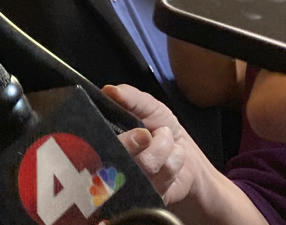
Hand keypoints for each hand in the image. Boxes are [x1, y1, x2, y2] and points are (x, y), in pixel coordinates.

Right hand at [105, 83, 219, 207]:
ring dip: (164, 147)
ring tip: (165, 141)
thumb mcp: (149, 106)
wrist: (186, 155)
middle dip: (140, 142)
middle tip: (149, 134)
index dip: (119, 137)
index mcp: (109, 137)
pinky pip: (161, 179)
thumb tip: (110, 90)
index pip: (98, 139)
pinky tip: (172, 159)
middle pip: (118, 156)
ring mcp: (131, 181)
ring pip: (145, 165)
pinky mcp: (148, 195)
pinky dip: (174, 162)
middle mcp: (115, 161)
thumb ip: (130, 97)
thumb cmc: (162, 128)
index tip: (139, 131)